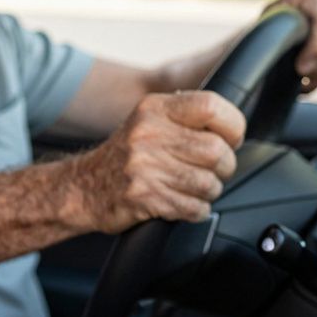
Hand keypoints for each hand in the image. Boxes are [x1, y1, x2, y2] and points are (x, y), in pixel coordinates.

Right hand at [63, 91, 245, 233]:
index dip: (232, 126)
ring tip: (191, 187)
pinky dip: (196, 210)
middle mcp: (147, 134)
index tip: (230, 139)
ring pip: (210, 183)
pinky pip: (195, 208)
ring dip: (209, 191)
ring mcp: (144, 167)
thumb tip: (232, 125)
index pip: (210, 106)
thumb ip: (185, 116)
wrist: (84, 187)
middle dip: (224, 166)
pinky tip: (180, 202)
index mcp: (153, 109)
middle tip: (212, 170)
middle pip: (216, 150)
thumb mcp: (148, 121)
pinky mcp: (144, 197)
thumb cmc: (127, 155)